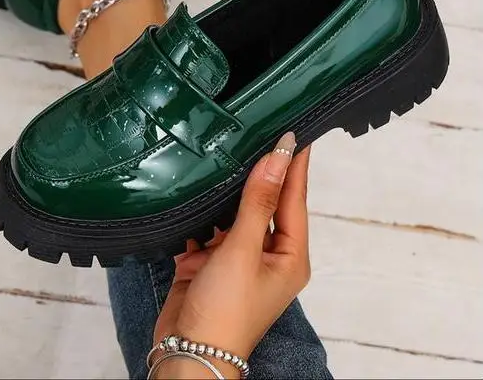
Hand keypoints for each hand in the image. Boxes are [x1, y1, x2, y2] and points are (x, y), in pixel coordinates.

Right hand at [151, 132, 310, 377]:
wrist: (187, 353)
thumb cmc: (227, 310)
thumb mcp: (244, 250)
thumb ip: (258, 201)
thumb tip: (278, 158)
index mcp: (290, 256)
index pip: (295, 198)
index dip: (294, 164)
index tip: (294, 131)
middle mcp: (268, 256)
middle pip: (266, 204)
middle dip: (260, 173)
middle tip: (259, 131)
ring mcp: (237, 260)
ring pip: (234, 214)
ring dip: (227, 192)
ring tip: (227, 150)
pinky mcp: (209, 263)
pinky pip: (208, 228)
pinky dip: (202, 214)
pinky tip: (197, 189)